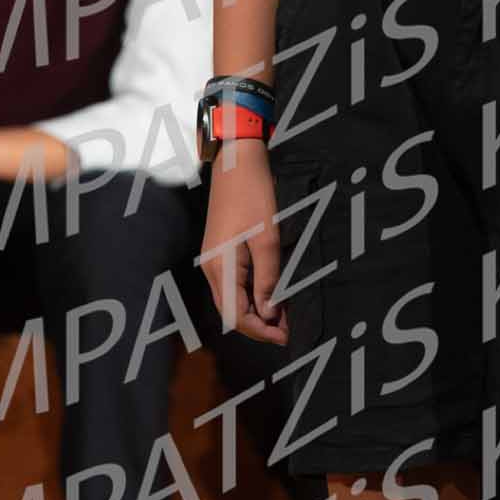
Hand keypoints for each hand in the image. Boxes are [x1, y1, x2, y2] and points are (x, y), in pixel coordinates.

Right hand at [201, 139, 289, 343]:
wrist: (236, 162)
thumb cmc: (254, 195)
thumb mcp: (268, 238)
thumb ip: (268, 279)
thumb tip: (269, 314)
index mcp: (221, 268)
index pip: (237, 316)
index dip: (261, 331)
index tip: (287, 337)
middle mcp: (211, 269)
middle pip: (231, 312)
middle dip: (259, 326)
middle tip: (288, 330)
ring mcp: (213, 260)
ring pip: (232, 300)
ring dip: (256, 312)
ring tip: (284, 316)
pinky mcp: (220, 252)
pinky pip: (233, 285)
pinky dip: (251, 297)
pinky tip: (271, 294)